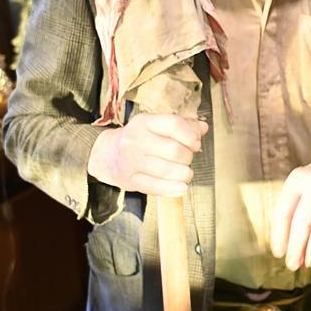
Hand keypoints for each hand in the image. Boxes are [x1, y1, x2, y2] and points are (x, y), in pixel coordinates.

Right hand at [87, 114, 207, 196]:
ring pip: (167, 170)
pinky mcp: (129, 180)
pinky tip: (182, 187)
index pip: (174, 124)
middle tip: (187, 159)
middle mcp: (135, 140)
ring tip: (186, 173)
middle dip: (187, 157)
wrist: (107, 154)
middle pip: (173, 150)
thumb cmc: (141, 138)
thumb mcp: (157, 125)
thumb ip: (182, 126)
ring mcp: (131, 161)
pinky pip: (155, 187)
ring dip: (184, 174)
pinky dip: (172, 189)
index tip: (195, 143)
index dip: (191, 135)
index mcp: (145, 122)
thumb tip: (203, 128)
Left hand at [270, 159, 310, 270]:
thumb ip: (297, 204)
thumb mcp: (307, 179)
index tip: (278, 252)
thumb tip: (289, 240)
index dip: (278, 236)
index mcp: (297, 179)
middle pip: (300, 223)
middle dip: (295, 248)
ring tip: (307, 262)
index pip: (282, 212)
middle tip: (292, 265)